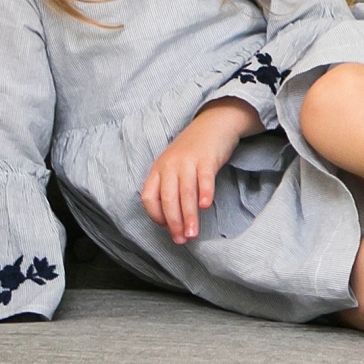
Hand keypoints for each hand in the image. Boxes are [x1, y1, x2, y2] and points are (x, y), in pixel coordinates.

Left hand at [142, 101, 261, 243]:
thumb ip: (169, 187)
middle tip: (181, 240)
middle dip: (174, 222)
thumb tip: (170, 218)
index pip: (148, 197)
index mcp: (158, 169)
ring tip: (193, 233)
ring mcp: (188, 161)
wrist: (214, 123)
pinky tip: (206, 206)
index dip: (155, 216)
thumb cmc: (193, 150)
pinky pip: (204, 178)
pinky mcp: (206, 158)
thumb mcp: (173, 165)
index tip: (167, 229)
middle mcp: (169, 165)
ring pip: (185, 193)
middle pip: (167, 198)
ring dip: (189, 216)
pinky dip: (204, 193)